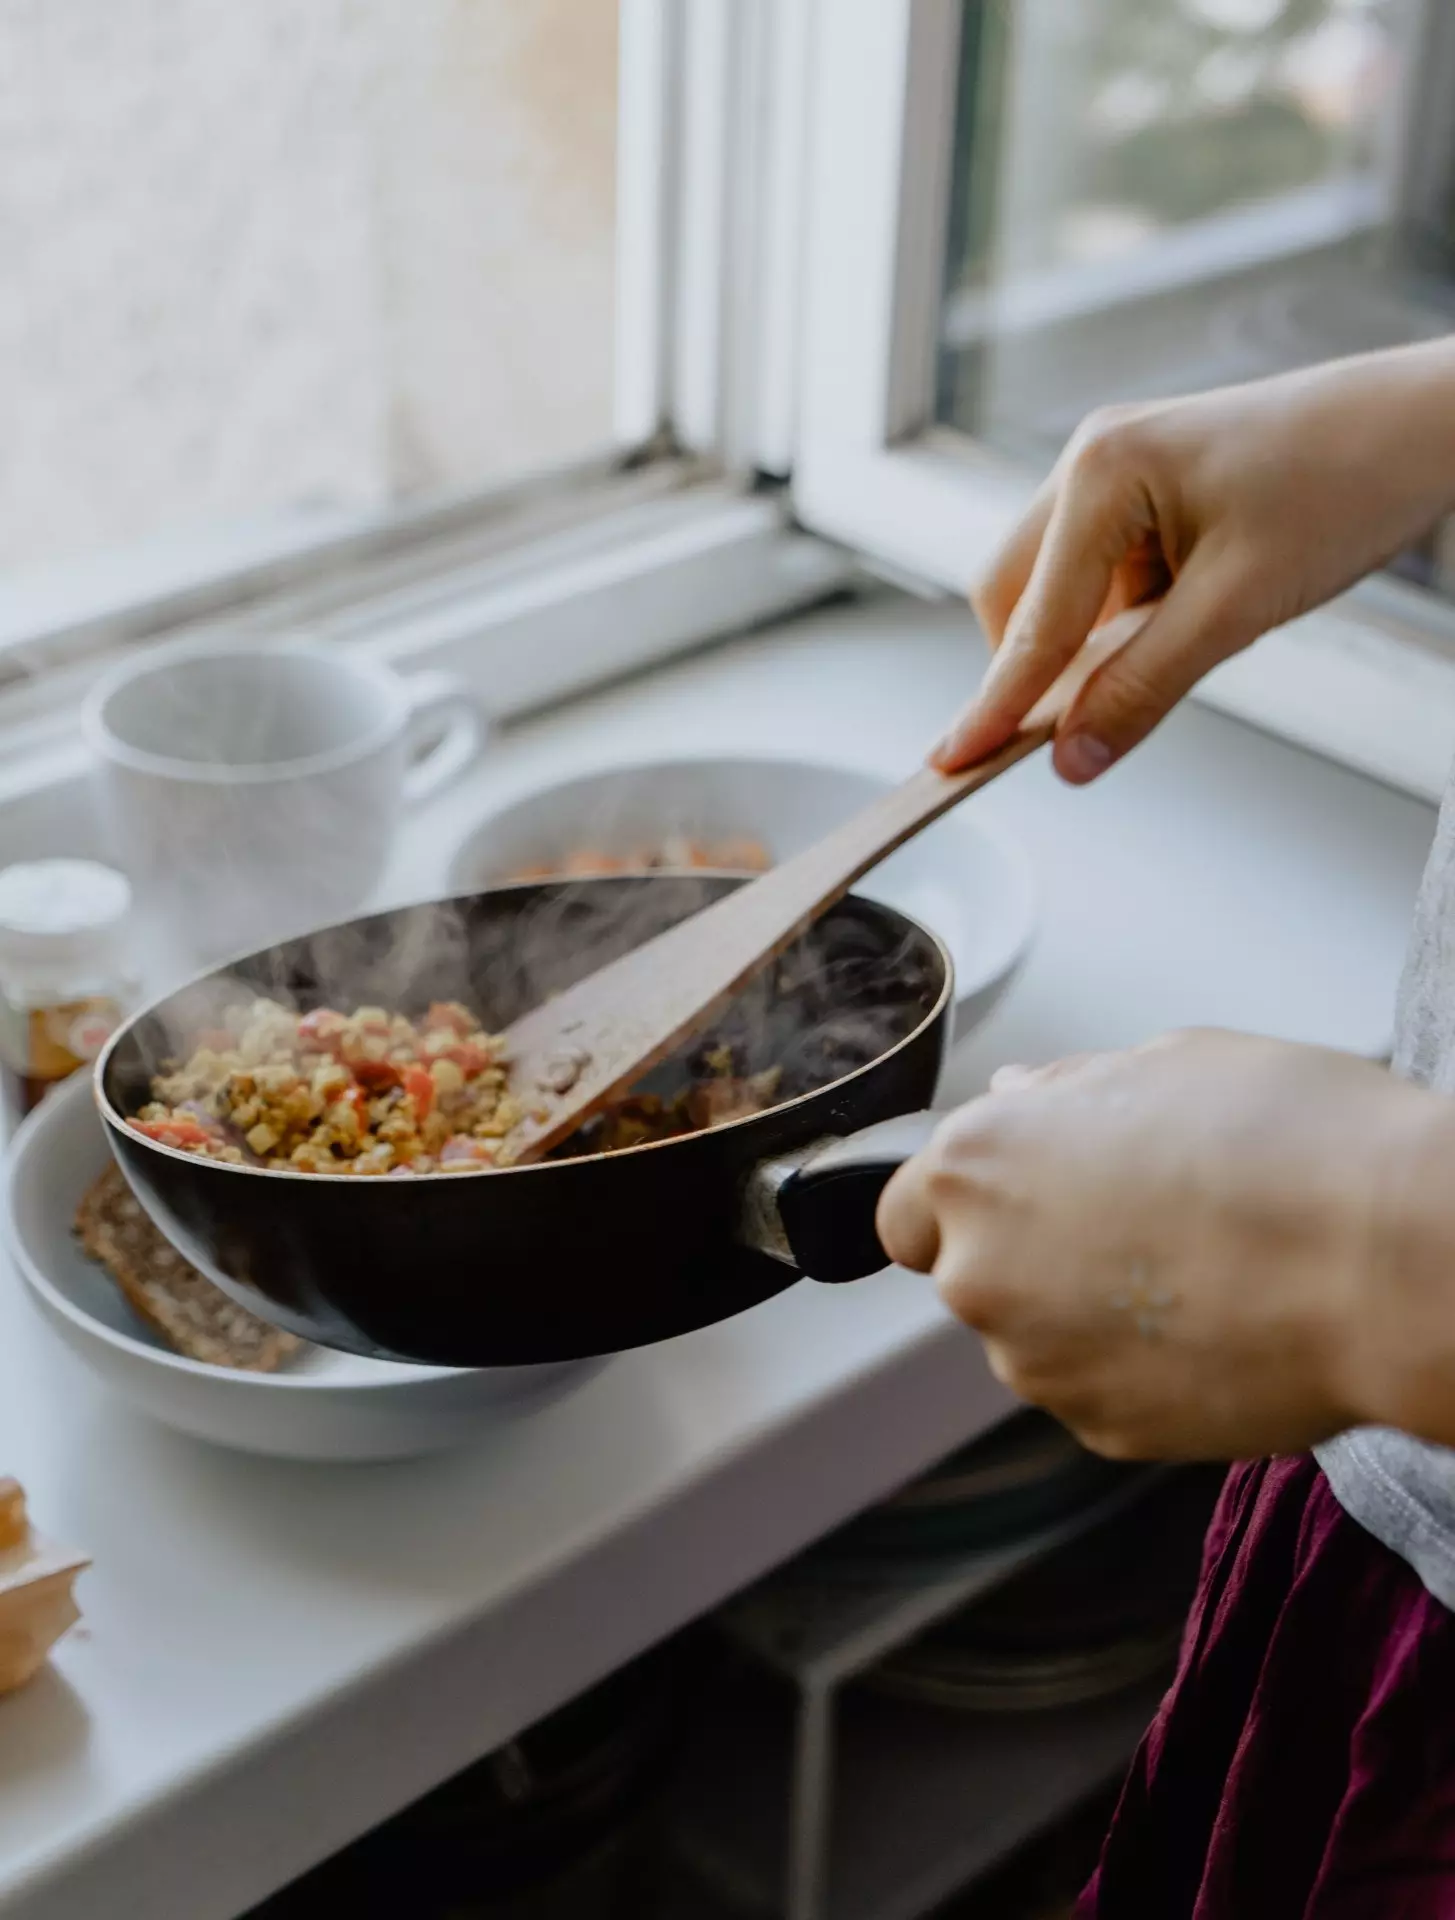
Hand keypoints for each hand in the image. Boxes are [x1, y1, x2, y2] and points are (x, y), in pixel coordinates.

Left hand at [876, 1031, 1446, 1460]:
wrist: (1385, 1260)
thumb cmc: (1289, 1142)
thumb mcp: (1169, 1062)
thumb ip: (1068, 1092)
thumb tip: (1025, 1098)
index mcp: (977, 1166)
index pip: (905, 1210)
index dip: (962, 1203)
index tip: (1017, 1196)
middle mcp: (981, 1272)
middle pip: (974, 1275)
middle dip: (1033, 1254)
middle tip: (1138, 1222)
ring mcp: (1039, 1364)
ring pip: (1037, 1340)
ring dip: (1087, 1316)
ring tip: (1197, 1270)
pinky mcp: (1103, 1430)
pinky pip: (1100, 1392)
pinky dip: (1141, 1369)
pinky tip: (1218, 1323)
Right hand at [933, 341, 1454, 784]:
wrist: (1424, 426)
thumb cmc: (1346, 481)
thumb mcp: (1239, 607)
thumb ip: (1144, 686)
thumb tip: (1073, 755)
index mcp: (1101, 470)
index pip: (1029, 620)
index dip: (995, 703)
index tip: (952, 762)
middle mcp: (1091, 460)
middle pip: (1011, 596)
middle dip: (1034, 666)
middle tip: (1067, 731)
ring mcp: (1115, 471)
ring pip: (1053, 589)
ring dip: (1086, 643)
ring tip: (1176, 649)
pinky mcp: (1145, 491)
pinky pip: (1098, 576)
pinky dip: (1121, 621)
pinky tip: (1185, 622)